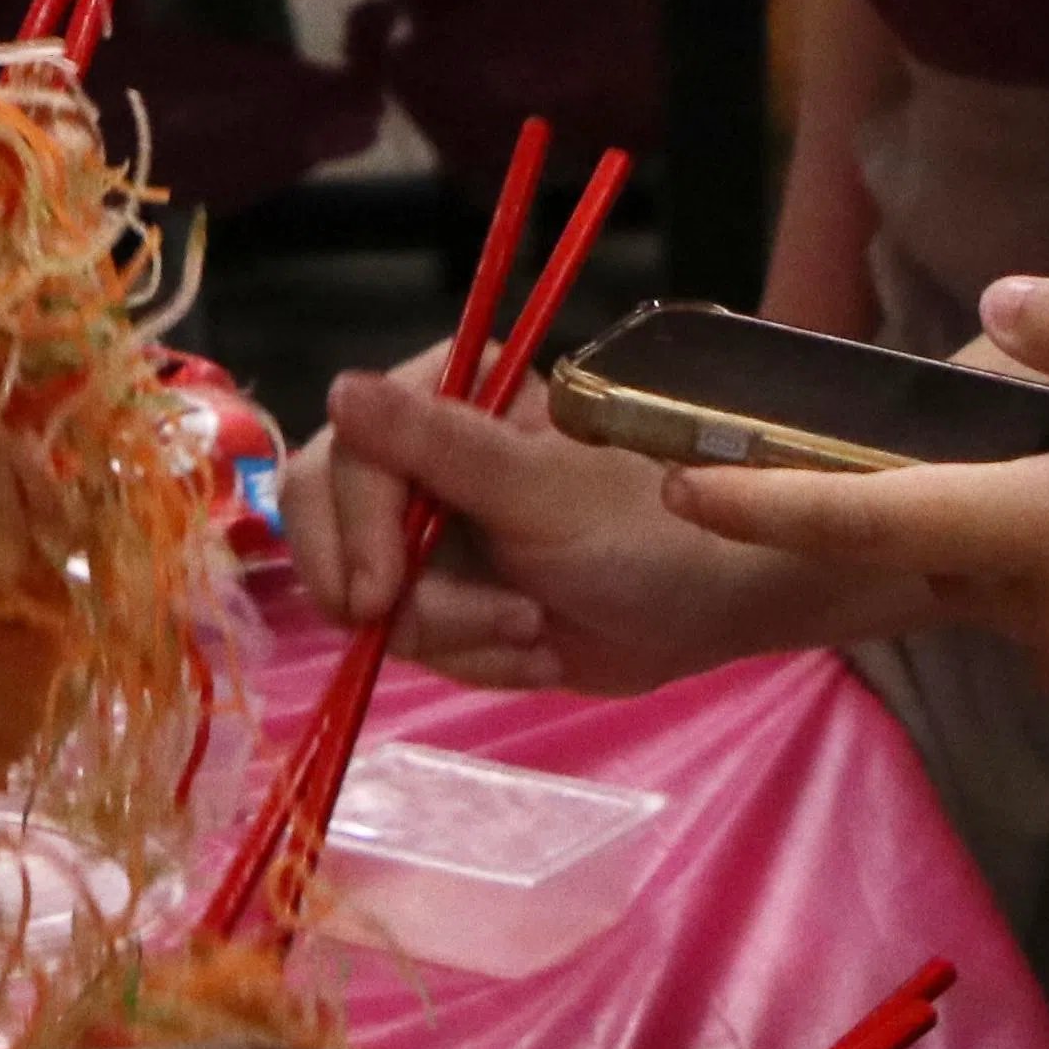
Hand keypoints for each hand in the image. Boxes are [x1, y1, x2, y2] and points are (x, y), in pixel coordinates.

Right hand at [294, 357, 924, 689]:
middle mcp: (423, 457)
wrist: (719, 607)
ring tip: (535, 632)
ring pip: (373, 601)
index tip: (378, 597)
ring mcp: (432, 534)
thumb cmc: (651, 531)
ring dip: (456, 633)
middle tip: (450, 628)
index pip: (344, 460)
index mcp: (443, 397)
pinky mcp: (451, 599)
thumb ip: (438, 446)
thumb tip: (341, 390)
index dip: (350, 533)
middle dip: (399, 596)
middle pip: (330, 528)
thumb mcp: (541, 492)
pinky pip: (415, 644)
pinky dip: (475, 659)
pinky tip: (538, 651)